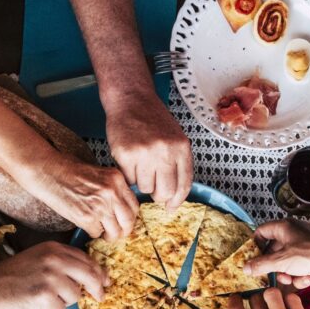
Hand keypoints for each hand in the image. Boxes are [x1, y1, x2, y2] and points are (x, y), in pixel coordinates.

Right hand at [0, 241, 106, 308]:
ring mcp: (50, 277)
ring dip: (63, 301)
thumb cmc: (11, 277)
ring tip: (43, 297)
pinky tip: (36, 304)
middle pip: (90, 275)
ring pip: (75, 296)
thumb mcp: (38, 259)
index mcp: (54, 248)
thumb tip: (91, 276)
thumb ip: (62, 264)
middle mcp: (54, 260)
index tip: (105, 281)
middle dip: (97, 288)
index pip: (87, 259)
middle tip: (99, 296)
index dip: (99, 272)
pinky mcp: (45, 296)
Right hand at [38, 153, 138, 241]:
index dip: (130, 217)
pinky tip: (87, 225)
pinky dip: (93, 232)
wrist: (48, 171)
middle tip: (117, 233)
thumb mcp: (100, 174)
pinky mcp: (86, 217)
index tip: (125, 221)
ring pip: (115, 231)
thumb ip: (114, 189)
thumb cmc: (69, 171)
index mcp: (117, 179)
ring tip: (103, 233)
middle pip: (128, 221)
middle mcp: (111, 192)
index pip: (134, 205)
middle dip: (124, 231)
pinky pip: (97, 233)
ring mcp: (100, 206)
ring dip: (109, 236)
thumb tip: (123, 209)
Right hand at [106, 96, 192, 210]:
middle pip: (164, 192)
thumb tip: (174, 197)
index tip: (170, 208)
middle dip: (157, 194)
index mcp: (182, 148)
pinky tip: (130, 160)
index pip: (184, 185)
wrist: (132, 100)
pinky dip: (128, 174)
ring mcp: (145, 153)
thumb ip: (177, 164)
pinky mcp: (126, 154)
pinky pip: (129, 179)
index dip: (177, 201)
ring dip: (141, 182)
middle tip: (151, 185)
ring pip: (145, 188)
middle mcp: (166, 151)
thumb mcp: (175, 138)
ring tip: (140, 164)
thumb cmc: (153, 120)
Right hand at [228, 290, 309, 308]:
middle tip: (261, 305)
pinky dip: (290, 300)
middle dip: (256, 300)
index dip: (234, 300)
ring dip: (272, 296)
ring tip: (275, 303)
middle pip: (254, 299)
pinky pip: (292, 298)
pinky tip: (290, 308)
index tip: (236, 298)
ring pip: (271, 293)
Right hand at [245, 220, 309, 289]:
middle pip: (272, 252)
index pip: (261, 232)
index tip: (250, 258)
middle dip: (272, 267)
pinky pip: (297, 269)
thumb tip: (245, 268)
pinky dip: (300, 276)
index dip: (254, 245)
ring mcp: (301, 248)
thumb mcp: (281, 261)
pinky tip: (306, 278)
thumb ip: (261, 265)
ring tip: (291, 278)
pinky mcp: (309, 259)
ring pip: (284, 264)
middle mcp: (291, 235)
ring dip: (287, 275)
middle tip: (268, 276)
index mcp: (283, 228)